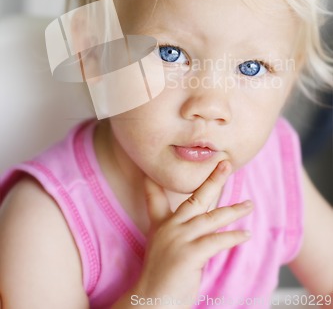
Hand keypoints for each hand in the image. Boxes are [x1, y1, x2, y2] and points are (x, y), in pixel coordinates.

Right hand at [135, 161, 252, 307]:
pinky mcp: (189, 254)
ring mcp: (178, 239)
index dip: (155, 181)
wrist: (151, 303)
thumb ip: (176, 233)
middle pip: (195, 197)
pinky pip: (215, 241)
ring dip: (233, 210)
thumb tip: (195, 224)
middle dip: (213, 179)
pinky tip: (245, 235)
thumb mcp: (162, 250)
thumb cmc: (161, 280)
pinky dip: (232, 238)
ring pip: (211, 217)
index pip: (156, 197)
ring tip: (249, 204)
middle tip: (226, 163)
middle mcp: (169, 228)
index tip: (156, 164)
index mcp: (162, 226)